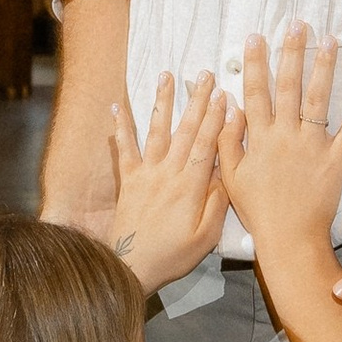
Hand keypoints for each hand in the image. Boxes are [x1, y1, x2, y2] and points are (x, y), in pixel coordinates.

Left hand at [107, 72, 229, 291]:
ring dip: (163, 101)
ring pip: (157, 131)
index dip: (217, 118)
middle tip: (205, 74)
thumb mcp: (206, 237)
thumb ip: (217, 204)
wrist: (130, 267)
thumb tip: (225, 173)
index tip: (226, 95)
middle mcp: (167, 172)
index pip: (207, 144)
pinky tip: (115, 106)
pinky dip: (120, 126)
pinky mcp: (128, 180)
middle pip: (186, 130)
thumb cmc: (172, 256)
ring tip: (167, 75)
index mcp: (190, 186)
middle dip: (198, 100)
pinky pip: (124, 149)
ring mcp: (146, 173)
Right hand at [220, 28, 341, 263]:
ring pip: (317, 99)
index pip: (255, 92)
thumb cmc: (258, 209)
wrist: (288, 238)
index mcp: (259, 138)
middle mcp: (286, 135)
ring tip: (330, 39)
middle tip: (297, 23)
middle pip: (288, 86)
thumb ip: (228, 140)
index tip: (256, 37)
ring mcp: (312, 145)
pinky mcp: (336, 159)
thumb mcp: (232, 176)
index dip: (254, 63)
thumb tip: (227, 106)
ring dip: (324, 67)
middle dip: (291, 52)